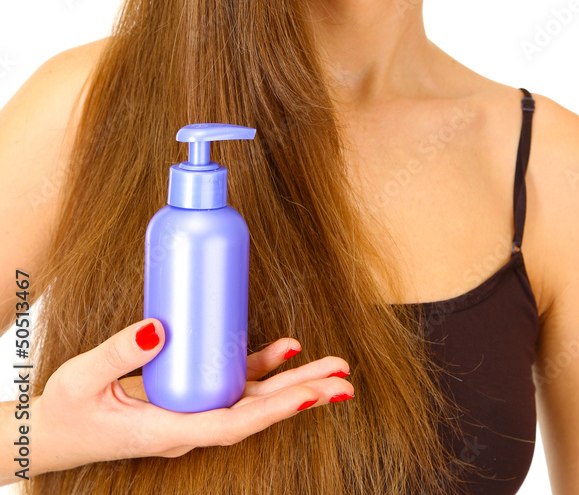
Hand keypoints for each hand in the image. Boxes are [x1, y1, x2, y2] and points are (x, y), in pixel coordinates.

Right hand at [31, 318, 352, 475]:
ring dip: (294, 382)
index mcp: (168, 429)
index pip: (232, 424)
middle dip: (302, 396)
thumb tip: (162, 327)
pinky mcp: (189, 391)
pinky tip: (290, 349)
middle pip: (256, 412)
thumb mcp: (82, 379)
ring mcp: (192, 408)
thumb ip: (119, 352)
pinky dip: (263, 366)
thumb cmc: (67, 410)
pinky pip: (234, 381)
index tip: (309, 395)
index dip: (273, 410)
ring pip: (252, 397)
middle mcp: (189, 423)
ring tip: (334, 369)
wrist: (54, 431)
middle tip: (344, 380)